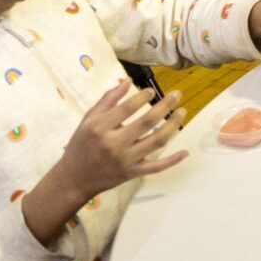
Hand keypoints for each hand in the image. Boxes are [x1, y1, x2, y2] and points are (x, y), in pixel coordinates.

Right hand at [52, 81, 187, 197]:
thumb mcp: (88, 119)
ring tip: (182, 112)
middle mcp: (113, 144)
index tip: (152, 91)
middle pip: (147, 122)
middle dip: (165, 105)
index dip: (143, 97)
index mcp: (100, 128)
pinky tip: (185, 151)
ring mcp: (125, 161)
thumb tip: (128, 81)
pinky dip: (173, 160)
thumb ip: (108, 99)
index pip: (127, 108)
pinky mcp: (132, 174)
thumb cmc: (81, 145)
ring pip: (156, 142)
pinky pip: (156, 167)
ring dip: (173, 126)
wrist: (74, 179)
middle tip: (177, 94)